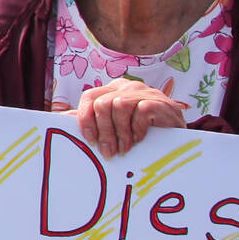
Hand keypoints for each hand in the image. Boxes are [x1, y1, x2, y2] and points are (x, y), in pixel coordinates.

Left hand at [71, 77, 188, 157]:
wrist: (177, 136)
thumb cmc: (140, 131)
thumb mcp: (114, 125)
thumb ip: (92, 120)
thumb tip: (61, 119)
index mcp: (111, 90)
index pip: (89, 97)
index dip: (86, 119)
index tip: (90, 141)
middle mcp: (126, 87)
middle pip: (103, 104)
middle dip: (104, 132)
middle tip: (109, 153)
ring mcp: (144, 91)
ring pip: (119, 107)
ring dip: (121, 133)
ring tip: (125, 149)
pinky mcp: (159, 101)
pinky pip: (141, 111)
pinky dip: (138, 129)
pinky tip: (141, 140)